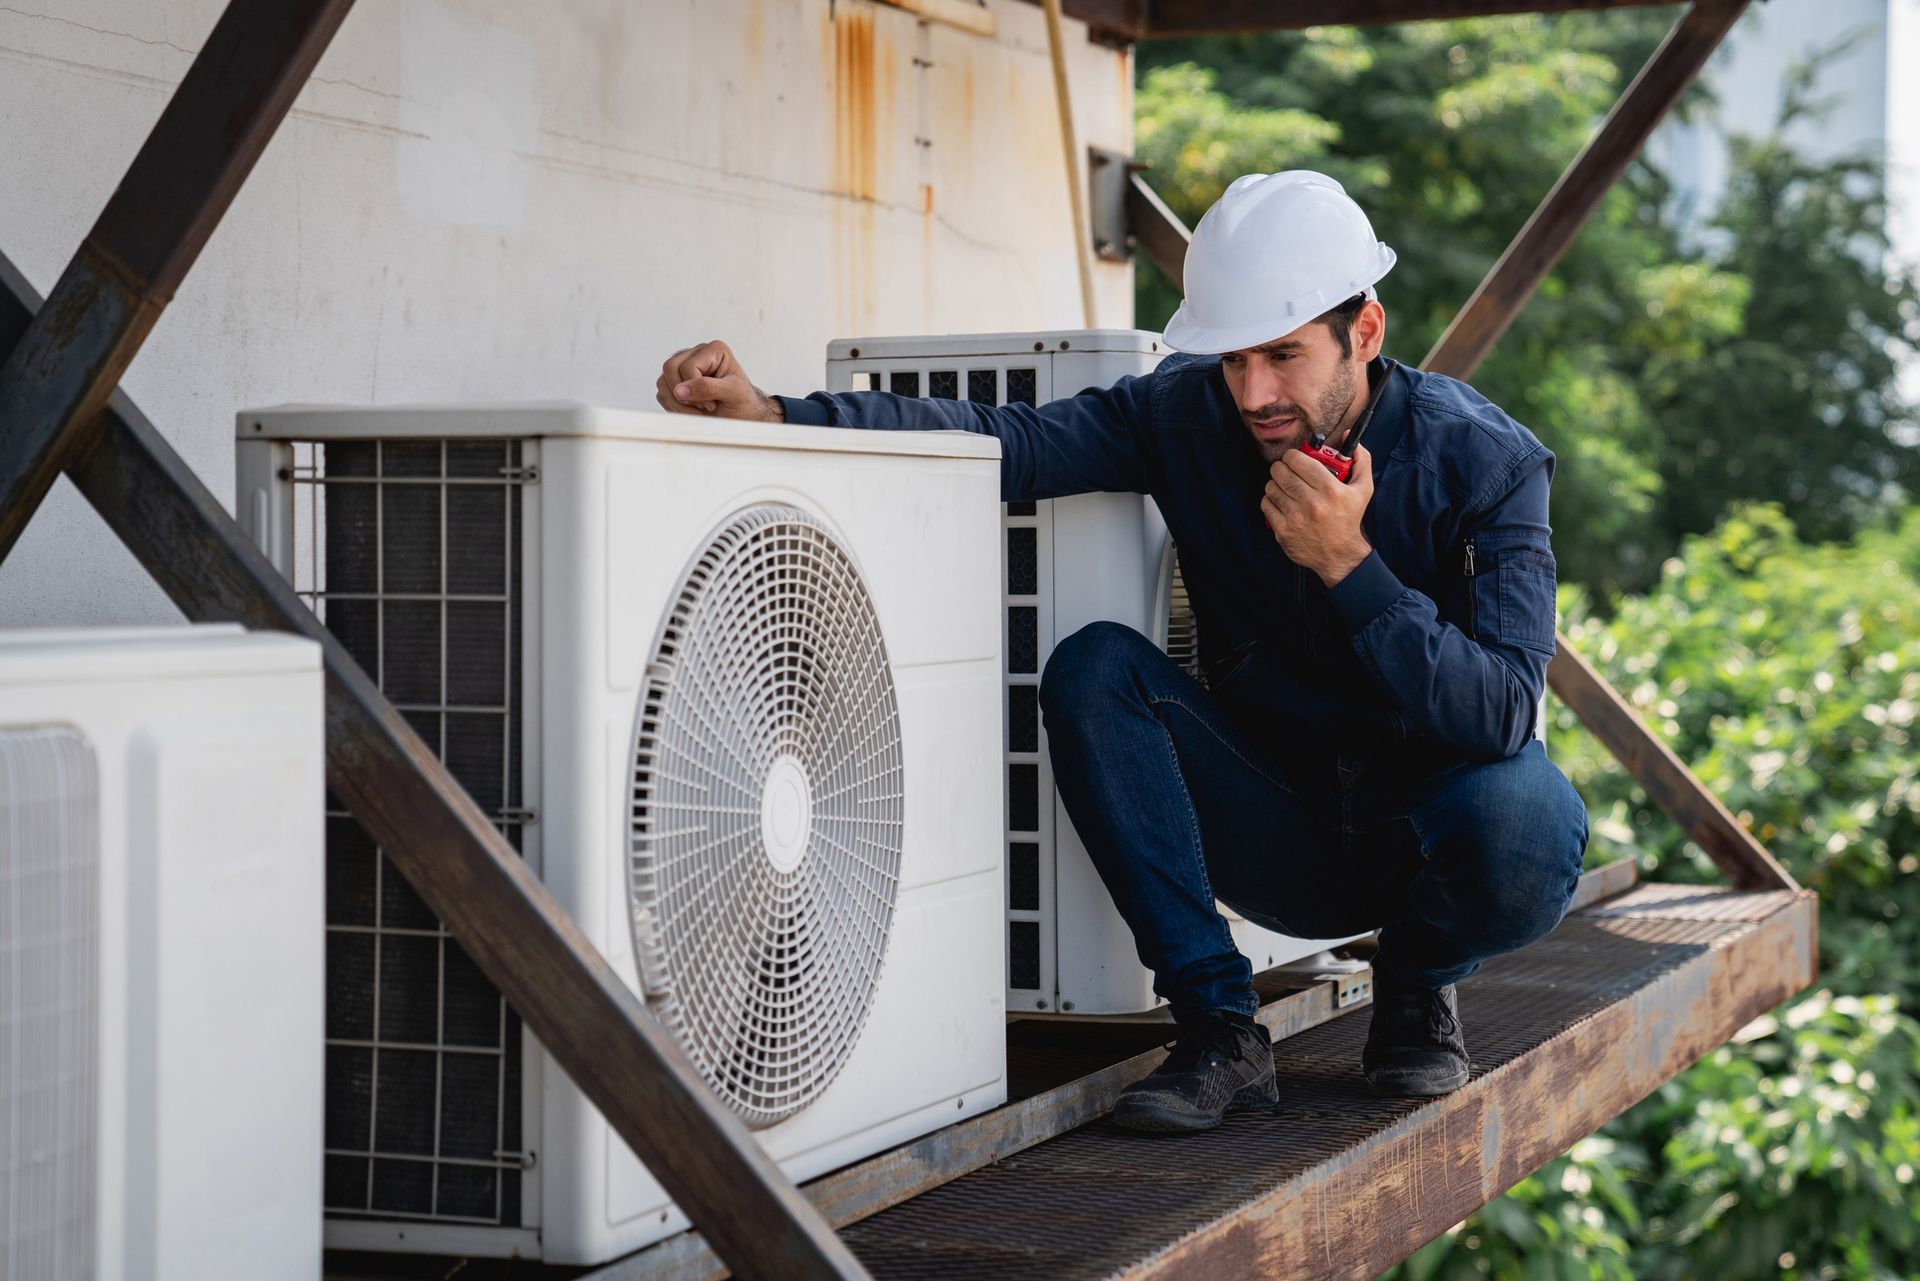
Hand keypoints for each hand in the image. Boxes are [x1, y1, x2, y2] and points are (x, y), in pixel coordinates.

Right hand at [655, 340, 782, 420]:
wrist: (741, 415)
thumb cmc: (742, 402)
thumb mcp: (732, 393)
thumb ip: (708, 388)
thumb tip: (679, 390)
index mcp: (714, 350)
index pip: (688, 366)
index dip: (697, 388)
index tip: (712, 404)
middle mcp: (696, 354)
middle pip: (670, 368)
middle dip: (684, 394)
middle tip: (703, 408)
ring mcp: (683, 366)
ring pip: (663, 381)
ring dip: (678, 403)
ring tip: (700, 412)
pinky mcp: (676, 382)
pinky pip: (662, 393)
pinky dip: (674, 407)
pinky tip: (693, 411)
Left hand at [1260, 444, 1374, 584]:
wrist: (1339, 555)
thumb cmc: (1349, 519)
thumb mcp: (1363, 489)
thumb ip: (1360, 460)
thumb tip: (1346, 435)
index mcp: (1330, 489)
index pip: (1297, 459)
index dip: (1293, 456)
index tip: (1295, 459)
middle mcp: (1311, 503)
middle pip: (1280, 470)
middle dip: (1282, 467)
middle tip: (1287, 471)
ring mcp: (1295, 517)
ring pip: (1270, 486)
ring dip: (1275, 484)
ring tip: (1285, 488)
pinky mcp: (1282, 530)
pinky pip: (1266, 504)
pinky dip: (1271, 500)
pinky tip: (1282, 503)